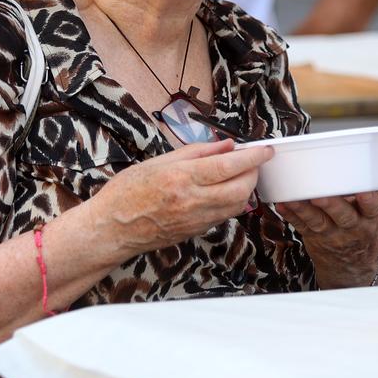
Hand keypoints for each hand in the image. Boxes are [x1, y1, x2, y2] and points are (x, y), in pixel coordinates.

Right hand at [88, 139, 271, 259]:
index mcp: (182, 178)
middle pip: (242, 188)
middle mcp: (193, 201)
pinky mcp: (196, 232)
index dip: (253, 157)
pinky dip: (234, 201)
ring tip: (240, 174)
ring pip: (239, 205)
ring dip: (247, 188)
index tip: (265, 149)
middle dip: (254, 173)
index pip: (229, 166)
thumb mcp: (159, 161)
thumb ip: (196, 152)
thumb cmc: (127, 191)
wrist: (111, 229)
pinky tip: (225, 191)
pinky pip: (225, 216)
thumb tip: (226, 145)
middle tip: (252, 161)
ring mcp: (196, 220)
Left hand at [276, 192, 377, 287]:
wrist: (352, 268)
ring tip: (293, 199)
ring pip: (318, 221)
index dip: (368, 199)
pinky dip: (290, 215)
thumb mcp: (370, 216)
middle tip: (320, 196)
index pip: (372, 208)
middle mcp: (352, 228)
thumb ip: (360, 196)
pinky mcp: (313, 237)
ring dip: (304, 209)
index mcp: (370, 218)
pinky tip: (282, 205)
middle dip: (331, 205)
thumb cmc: (361, 231)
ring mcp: (332, 234)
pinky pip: (301, 226)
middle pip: (343, 216)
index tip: (362, 191)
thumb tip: (347, 167)